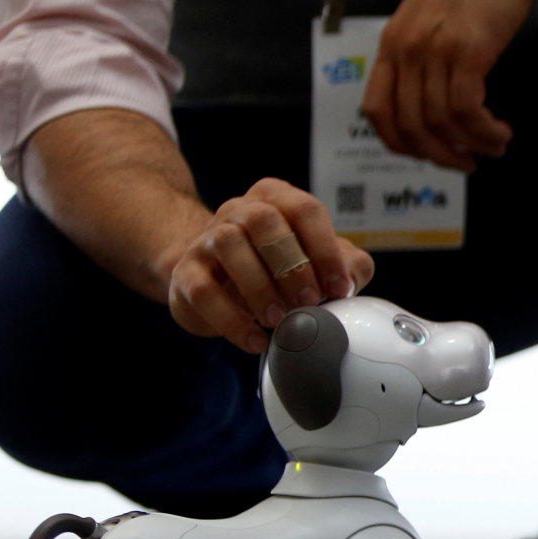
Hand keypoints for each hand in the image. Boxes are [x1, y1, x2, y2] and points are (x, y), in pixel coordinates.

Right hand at [167, 178, 374, 353]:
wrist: (215, 280)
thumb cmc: (274, 267)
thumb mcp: (316, 261)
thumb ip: (346, 265)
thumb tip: (351, 279)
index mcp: (277, 199)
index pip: (305, 210)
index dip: (326, 250)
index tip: (339, 287)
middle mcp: (240, 209)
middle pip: (265, 220)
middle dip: (292, 266)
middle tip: (308, 301)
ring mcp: (208, 237)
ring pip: (229, 245)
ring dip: (259, 287)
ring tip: (278, 318)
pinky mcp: (186, 272)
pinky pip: (203, 290)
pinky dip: (231, 320)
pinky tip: (254, 339)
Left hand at [362, 0, 537, 171]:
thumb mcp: (434, 19)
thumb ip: (426, 56)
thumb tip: (435, 103)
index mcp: (393, 44)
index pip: (378, 111)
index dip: (401, 144)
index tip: (429, 153)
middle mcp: (406, 49)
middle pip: (409, 125)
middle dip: (440, 155)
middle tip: (467, 163)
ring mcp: (434, 50)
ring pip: (441, 121)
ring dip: (471, 144)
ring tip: (495, 145)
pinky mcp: (466, 50)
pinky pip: (466, 109)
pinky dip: (483, 130)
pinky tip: (499, 131)